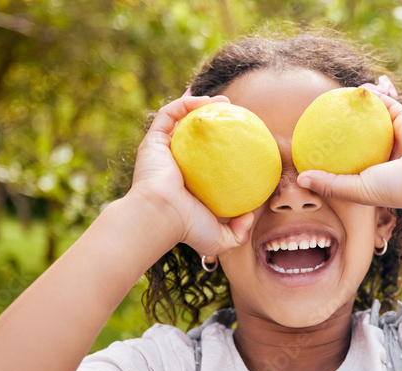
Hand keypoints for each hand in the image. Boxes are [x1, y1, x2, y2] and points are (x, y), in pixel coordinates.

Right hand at [129, 93, 254, 255]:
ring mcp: (163, 152)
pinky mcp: (153, 141)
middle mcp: (176, 165)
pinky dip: (185, 104)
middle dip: (215, 121)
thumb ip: (238, 231)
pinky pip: (168, 115)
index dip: (226, 148)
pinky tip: (205, 101)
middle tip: (237, 116)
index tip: (246, 140)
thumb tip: (249, 216)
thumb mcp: (220, 237)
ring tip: (225, 102)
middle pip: (195, 137)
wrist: (160, 217)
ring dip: (202, 106)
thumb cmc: (187, 228)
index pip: (208, 161)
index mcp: (189, 183)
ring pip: (181, 121)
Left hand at [296, 93, 401, 213]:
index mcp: (372, 172)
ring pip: (369, 117)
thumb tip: (299, 179)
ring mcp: (393, 134)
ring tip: (332, 97)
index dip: (328, 152)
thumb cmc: (396, 187)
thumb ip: (330, 184)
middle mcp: (382, 153)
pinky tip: (353, 88)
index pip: (346, 160)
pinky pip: (385, 102)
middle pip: (355, 136)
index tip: (309, 144)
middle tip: (317, 118)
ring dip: (353, 106)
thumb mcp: (357, 189)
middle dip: (339, 126)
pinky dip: (372, 94)